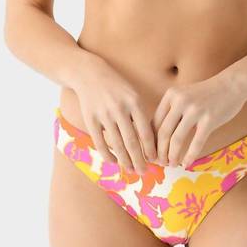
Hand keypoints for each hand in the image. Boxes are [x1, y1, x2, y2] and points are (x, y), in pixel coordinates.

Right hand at [71, 52, 156, 173]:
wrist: (90, 74)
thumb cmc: (117, 86)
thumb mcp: (133, 95)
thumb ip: (141, 115)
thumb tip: (150, 141)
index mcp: (134, 102)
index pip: (145, 132)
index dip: (151, 149)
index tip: (155, 160)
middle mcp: (120, 109)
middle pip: (132, 142)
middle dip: (139, 160)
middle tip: (144, 172)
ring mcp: (104, 115)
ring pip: (116, 144)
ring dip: (124, 160)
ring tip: (131, 170)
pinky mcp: (90, 119)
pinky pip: (100, 142)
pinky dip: (107, 154)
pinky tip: (114, 162)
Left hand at [152, 73, 246, 167]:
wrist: (232, 84)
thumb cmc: (206, 93)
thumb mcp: (184, 95)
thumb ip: (171, 110)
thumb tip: (157, 137)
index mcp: (171, 95)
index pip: (154, 122)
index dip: (150, 141)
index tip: (151, 153)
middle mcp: (180, 101)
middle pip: (163, 132)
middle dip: (159, 152)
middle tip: (160, 163)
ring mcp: (195, 110)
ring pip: (177, 139)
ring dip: (172, 156)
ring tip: (172, 164)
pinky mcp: (209, 120)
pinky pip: (196, 143)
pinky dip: (190, 156)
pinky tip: (186, 163)